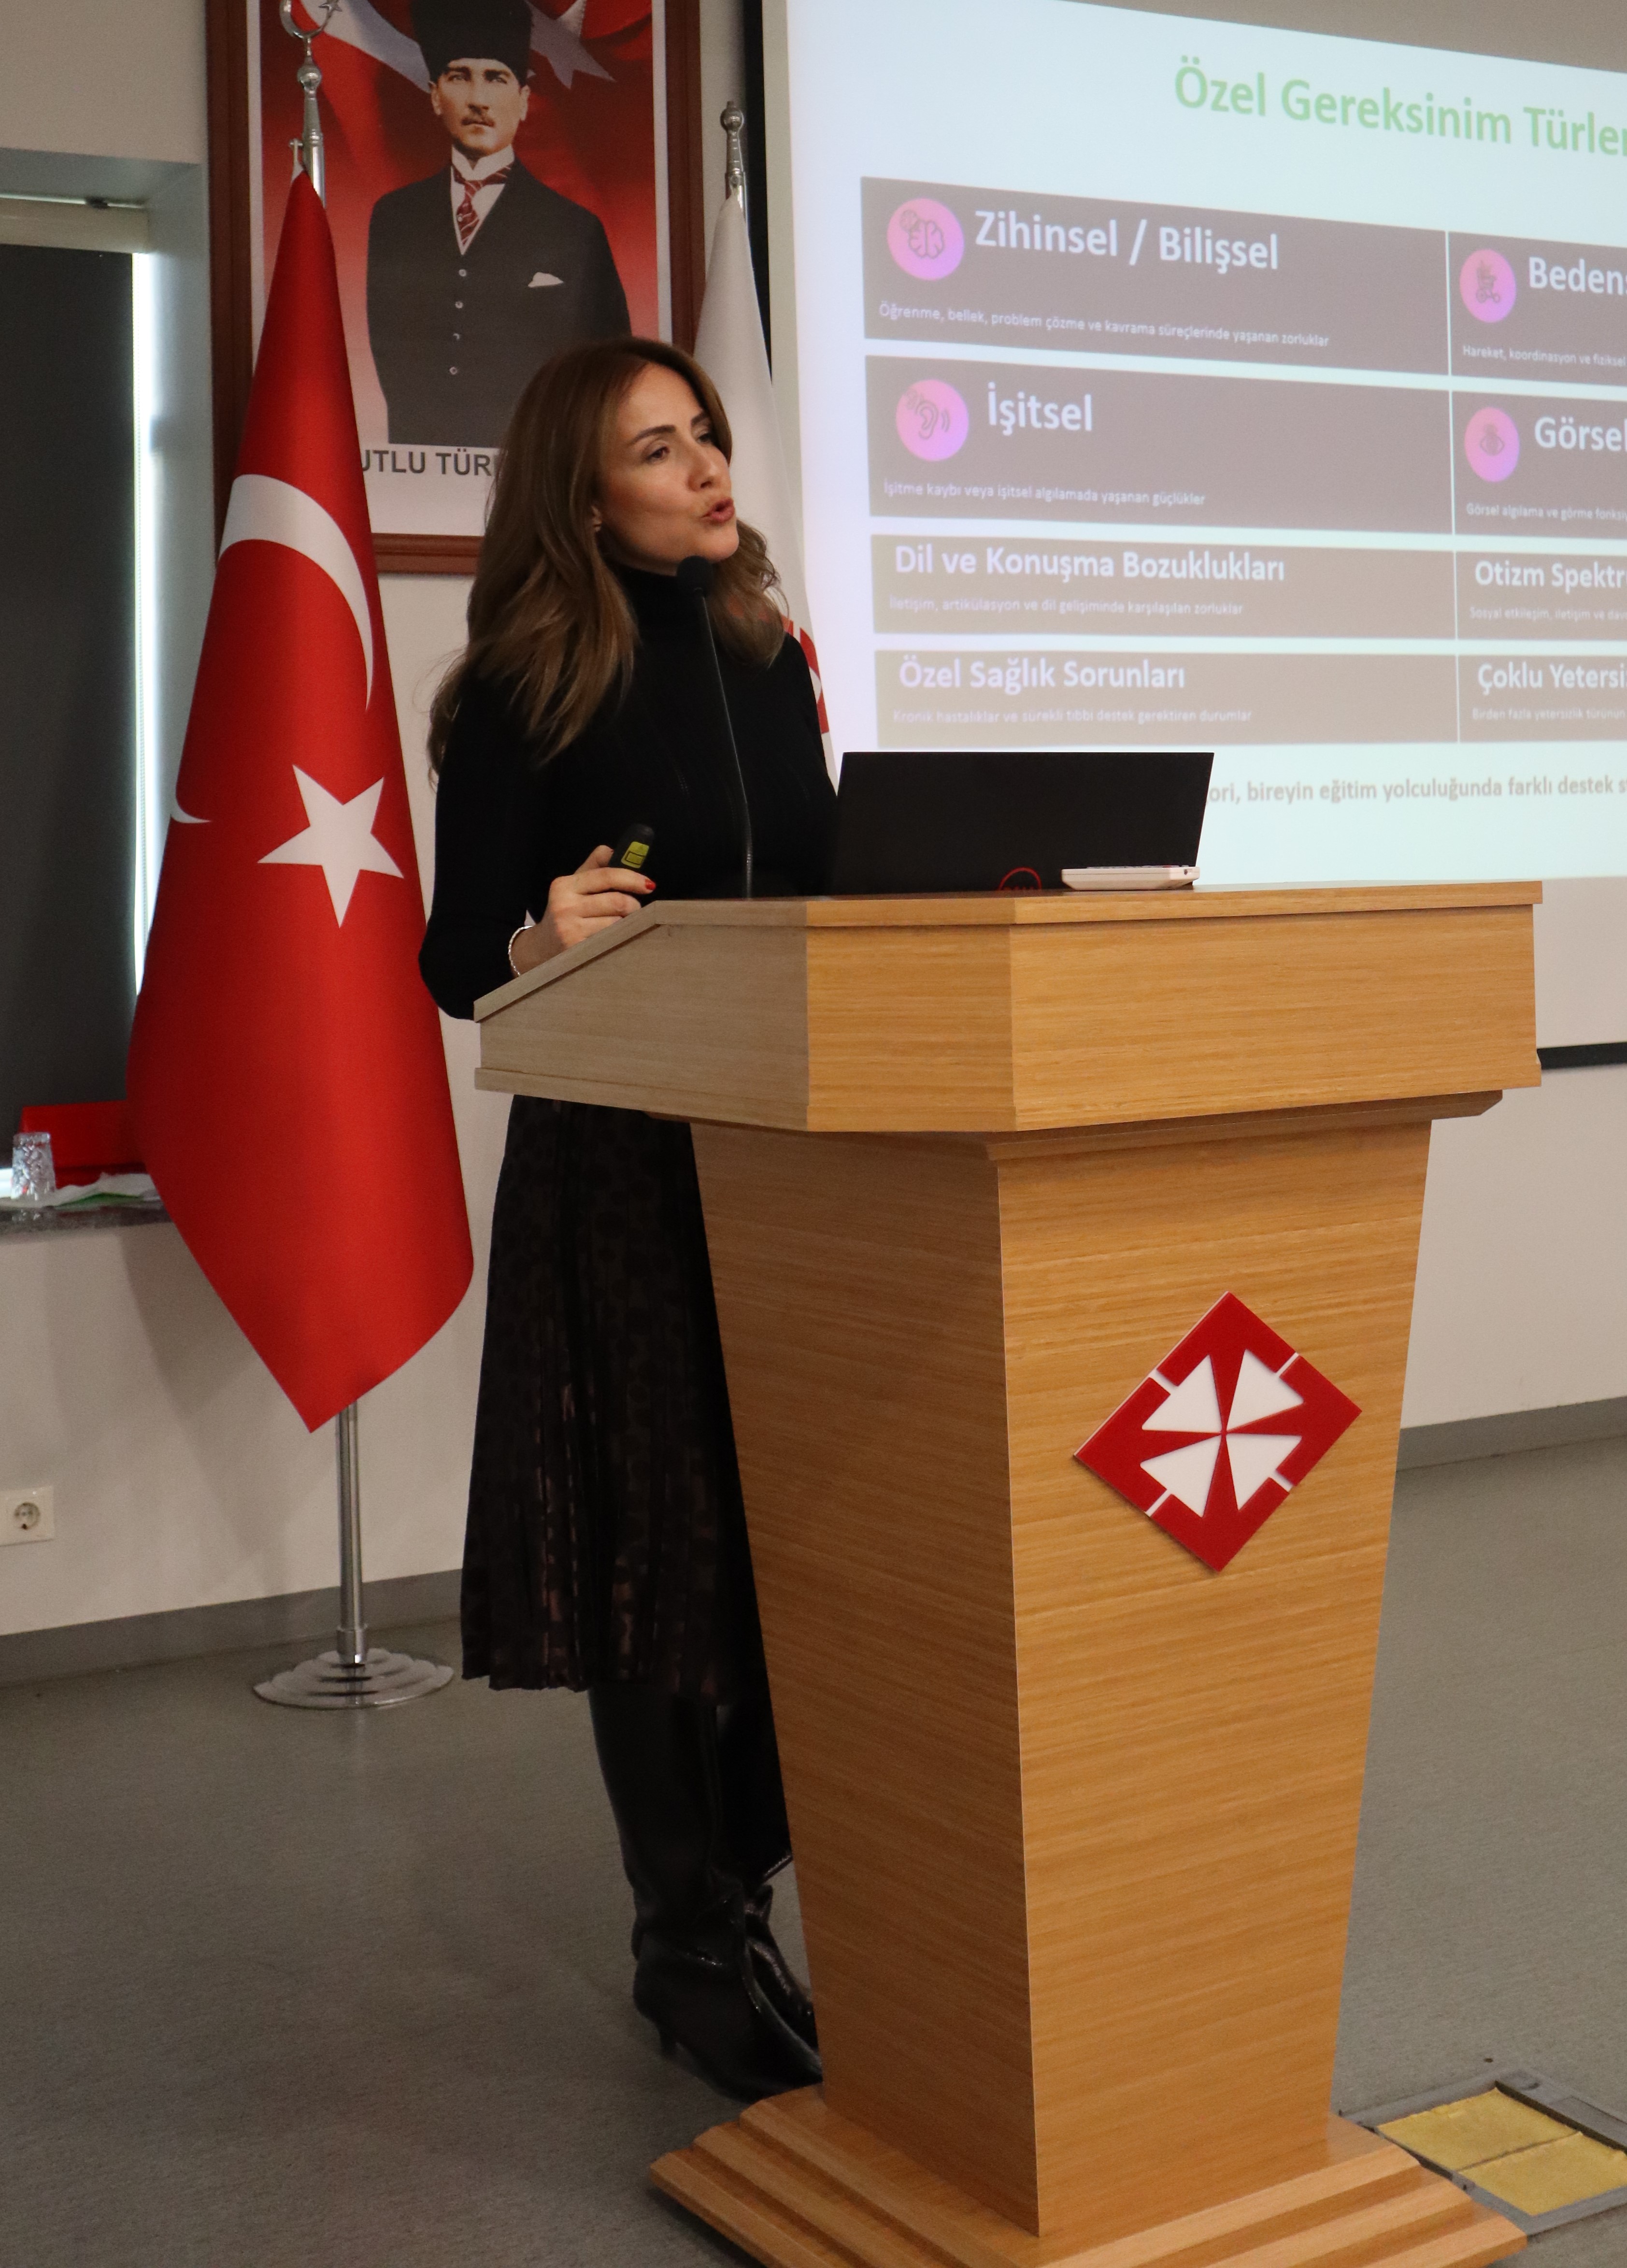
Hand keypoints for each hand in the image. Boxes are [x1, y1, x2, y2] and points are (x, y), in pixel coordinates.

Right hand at [513, 845, 653, 971]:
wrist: (542, 948)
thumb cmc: (566, 913)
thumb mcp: (574, 886)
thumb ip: (595, 866)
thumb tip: (616, 850)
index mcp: (565, 885)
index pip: (606, 876)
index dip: (632, 878)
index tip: (649, 884)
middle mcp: (565, 906)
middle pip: (618, 902)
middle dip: (634, 906)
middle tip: (634, 911)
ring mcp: (570, 930)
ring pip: (618, 923)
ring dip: (628, 924)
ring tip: (622, 926)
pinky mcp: (577, 951)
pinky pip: (612, 941)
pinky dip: (621, 939)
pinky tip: (616, 939)